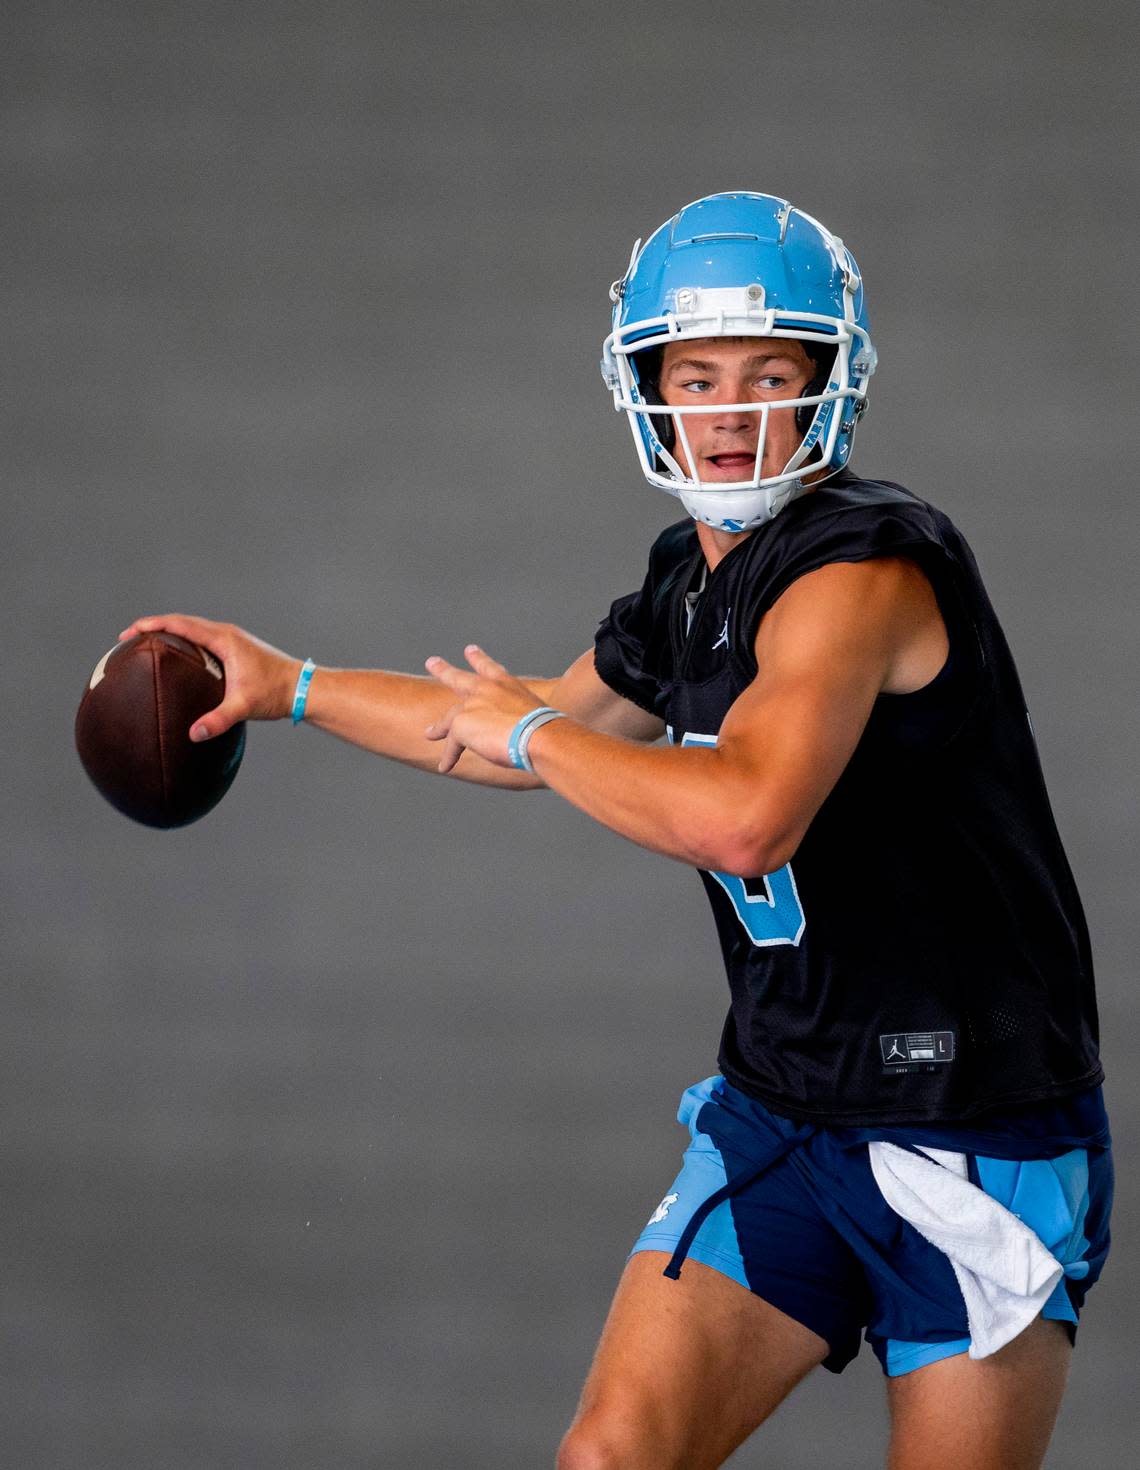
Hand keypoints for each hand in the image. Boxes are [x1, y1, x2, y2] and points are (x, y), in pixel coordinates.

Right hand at [117, 613, 301, 740]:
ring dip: (167, 632)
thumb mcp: (244, 707)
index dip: (152, 624)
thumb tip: (193, 734)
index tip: (130, 632)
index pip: (180, 624)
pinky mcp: (234, 649)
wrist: (302, 687)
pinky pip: (201, 639)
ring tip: (144, 645)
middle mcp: (226, 633)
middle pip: (181, 622)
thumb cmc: (276, 693)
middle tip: (127, 639)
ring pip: (191, 629)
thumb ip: (218, 720)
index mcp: (224, 639)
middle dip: (153, 626)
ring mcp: (230, 639)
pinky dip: (182, 642)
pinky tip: (174, 660)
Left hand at [424, 644, 544, 773]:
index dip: (479, 659)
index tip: (469, 649)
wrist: (540, 737)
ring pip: (449, 717)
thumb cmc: (548, 731)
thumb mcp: (536, 718)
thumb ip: (522, 721)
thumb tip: (521, 738)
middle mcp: (487, 689)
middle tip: (432, 662)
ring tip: (428, 733)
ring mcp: (472, 704)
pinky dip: (450, 757)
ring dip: (438, 727)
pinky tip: (445, 767)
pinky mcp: (461, 723)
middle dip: (444, 671)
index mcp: (508, 685)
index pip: (490, 668)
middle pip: (459, 678)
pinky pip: (453, 745)